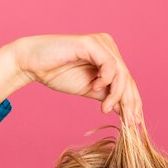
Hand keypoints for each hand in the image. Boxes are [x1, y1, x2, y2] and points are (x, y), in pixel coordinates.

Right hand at [12, 33, 142, 125]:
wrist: (33, 64)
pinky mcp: (91, 44)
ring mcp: (101, 44)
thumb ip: (107, 97)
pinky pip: (109, 64)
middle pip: (128, 79)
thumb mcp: (89, 91)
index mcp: (110, 58)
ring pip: (122, 73)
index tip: (134, 123)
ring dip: (116, 95)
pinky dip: (106, 80)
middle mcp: (109, 47)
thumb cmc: (59, 75)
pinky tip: (95, 89)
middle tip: (128, 122)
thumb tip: (125, 112)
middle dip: (130, 103)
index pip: (128, 82)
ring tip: (104, 109)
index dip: (133, 103)